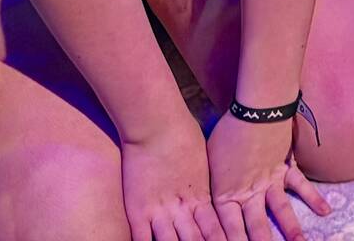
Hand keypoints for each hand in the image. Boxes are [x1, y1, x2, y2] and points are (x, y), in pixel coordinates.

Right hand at [120, 121, 228, 240]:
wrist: (158, 124)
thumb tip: (212, 188)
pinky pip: (142, 240)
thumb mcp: (203, 160)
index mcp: (202, 197)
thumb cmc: (184, 134)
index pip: (215, 230)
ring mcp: (160, 212)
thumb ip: (205, 181)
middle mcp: (183, 209)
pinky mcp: (138, 211)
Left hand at [207, 112, 331, 239]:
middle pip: (255, 228)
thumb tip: (201, 190)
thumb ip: (210, 179)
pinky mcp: (286, 168)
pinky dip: (314, 198)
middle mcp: (250, 193)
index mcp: (226, 193)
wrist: (257, 109)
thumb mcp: (209, 157)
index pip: (228, 228)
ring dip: (291, 232)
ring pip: (281, 212)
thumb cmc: (227, 130)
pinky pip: (301, 186)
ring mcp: (271, 182)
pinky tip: (326, 211)